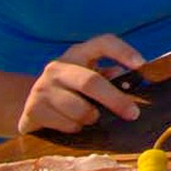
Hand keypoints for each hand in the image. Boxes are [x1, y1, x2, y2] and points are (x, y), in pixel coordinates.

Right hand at [18, 33, 145, 134]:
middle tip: (133, 114)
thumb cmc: (71, 90)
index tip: (141, 65)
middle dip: (115, 100)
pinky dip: (76, 128)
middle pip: (91, 82)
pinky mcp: (33, 108)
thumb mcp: (88, 77)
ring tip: (92, 118)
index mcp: (78, 53)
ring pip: (79, 108)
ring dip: (92, 117)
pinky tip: (73, 124)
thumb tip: (125, 76)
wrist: (29, 104)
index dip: (123, 51)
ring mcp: (42, 87)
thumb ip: (108, 76)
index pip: (103, 43)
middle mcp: (58, 67)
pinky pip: (66, 124)